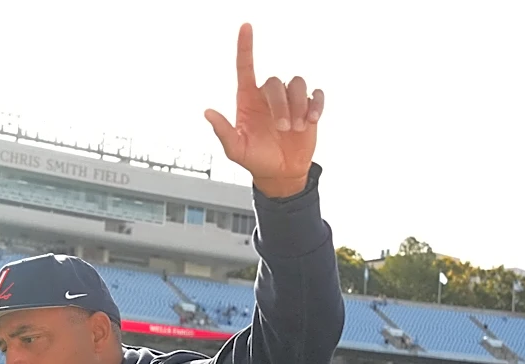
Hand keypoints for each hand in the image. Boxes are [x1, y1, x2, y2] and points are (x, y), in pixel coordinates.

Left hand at [205, 23, 323, 197]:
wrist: (280, 174)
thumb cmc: (256, 160)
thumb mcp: (235, 150)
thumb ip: (222, 132)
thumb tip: (208, 112)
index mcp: (248, 101)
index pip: (245, 68)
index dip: (245, 47)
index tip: (246, 27)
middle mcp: (268, 97)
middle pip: (275, 82)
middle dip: (280, 104)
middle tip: (283, 128)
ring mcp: (289, 101)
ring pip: (296, 83)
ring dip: (297, 106)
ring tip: (296, 128)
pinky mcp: (308, 108)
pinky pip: (315, 94)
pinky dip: (316, 104)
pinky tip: (311, 120)